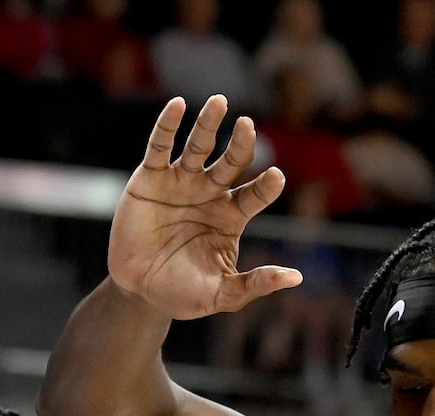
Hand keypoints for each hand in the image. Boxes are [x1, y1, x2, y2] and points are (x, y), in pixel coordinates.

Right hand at [109, 97, 302, 320]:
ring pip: (198, 146)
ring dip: (209, 124)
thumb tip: (297, 278)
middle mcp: (209, 194)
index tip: (276, 177)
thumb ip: (255, 284)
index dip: (265, 186)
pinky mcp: (150, 178)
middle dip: (240, 145)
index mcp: (230, 217)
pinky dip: (167, 125)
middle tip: (248, 126)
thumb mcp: (222, 295)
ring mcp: (180, 182)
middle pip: (230, 162)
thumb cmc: (182, 293)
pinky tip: (178, 105)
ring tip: (219, 102)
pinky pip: (159, 146)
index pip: (254, 195)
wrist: (137, 291)